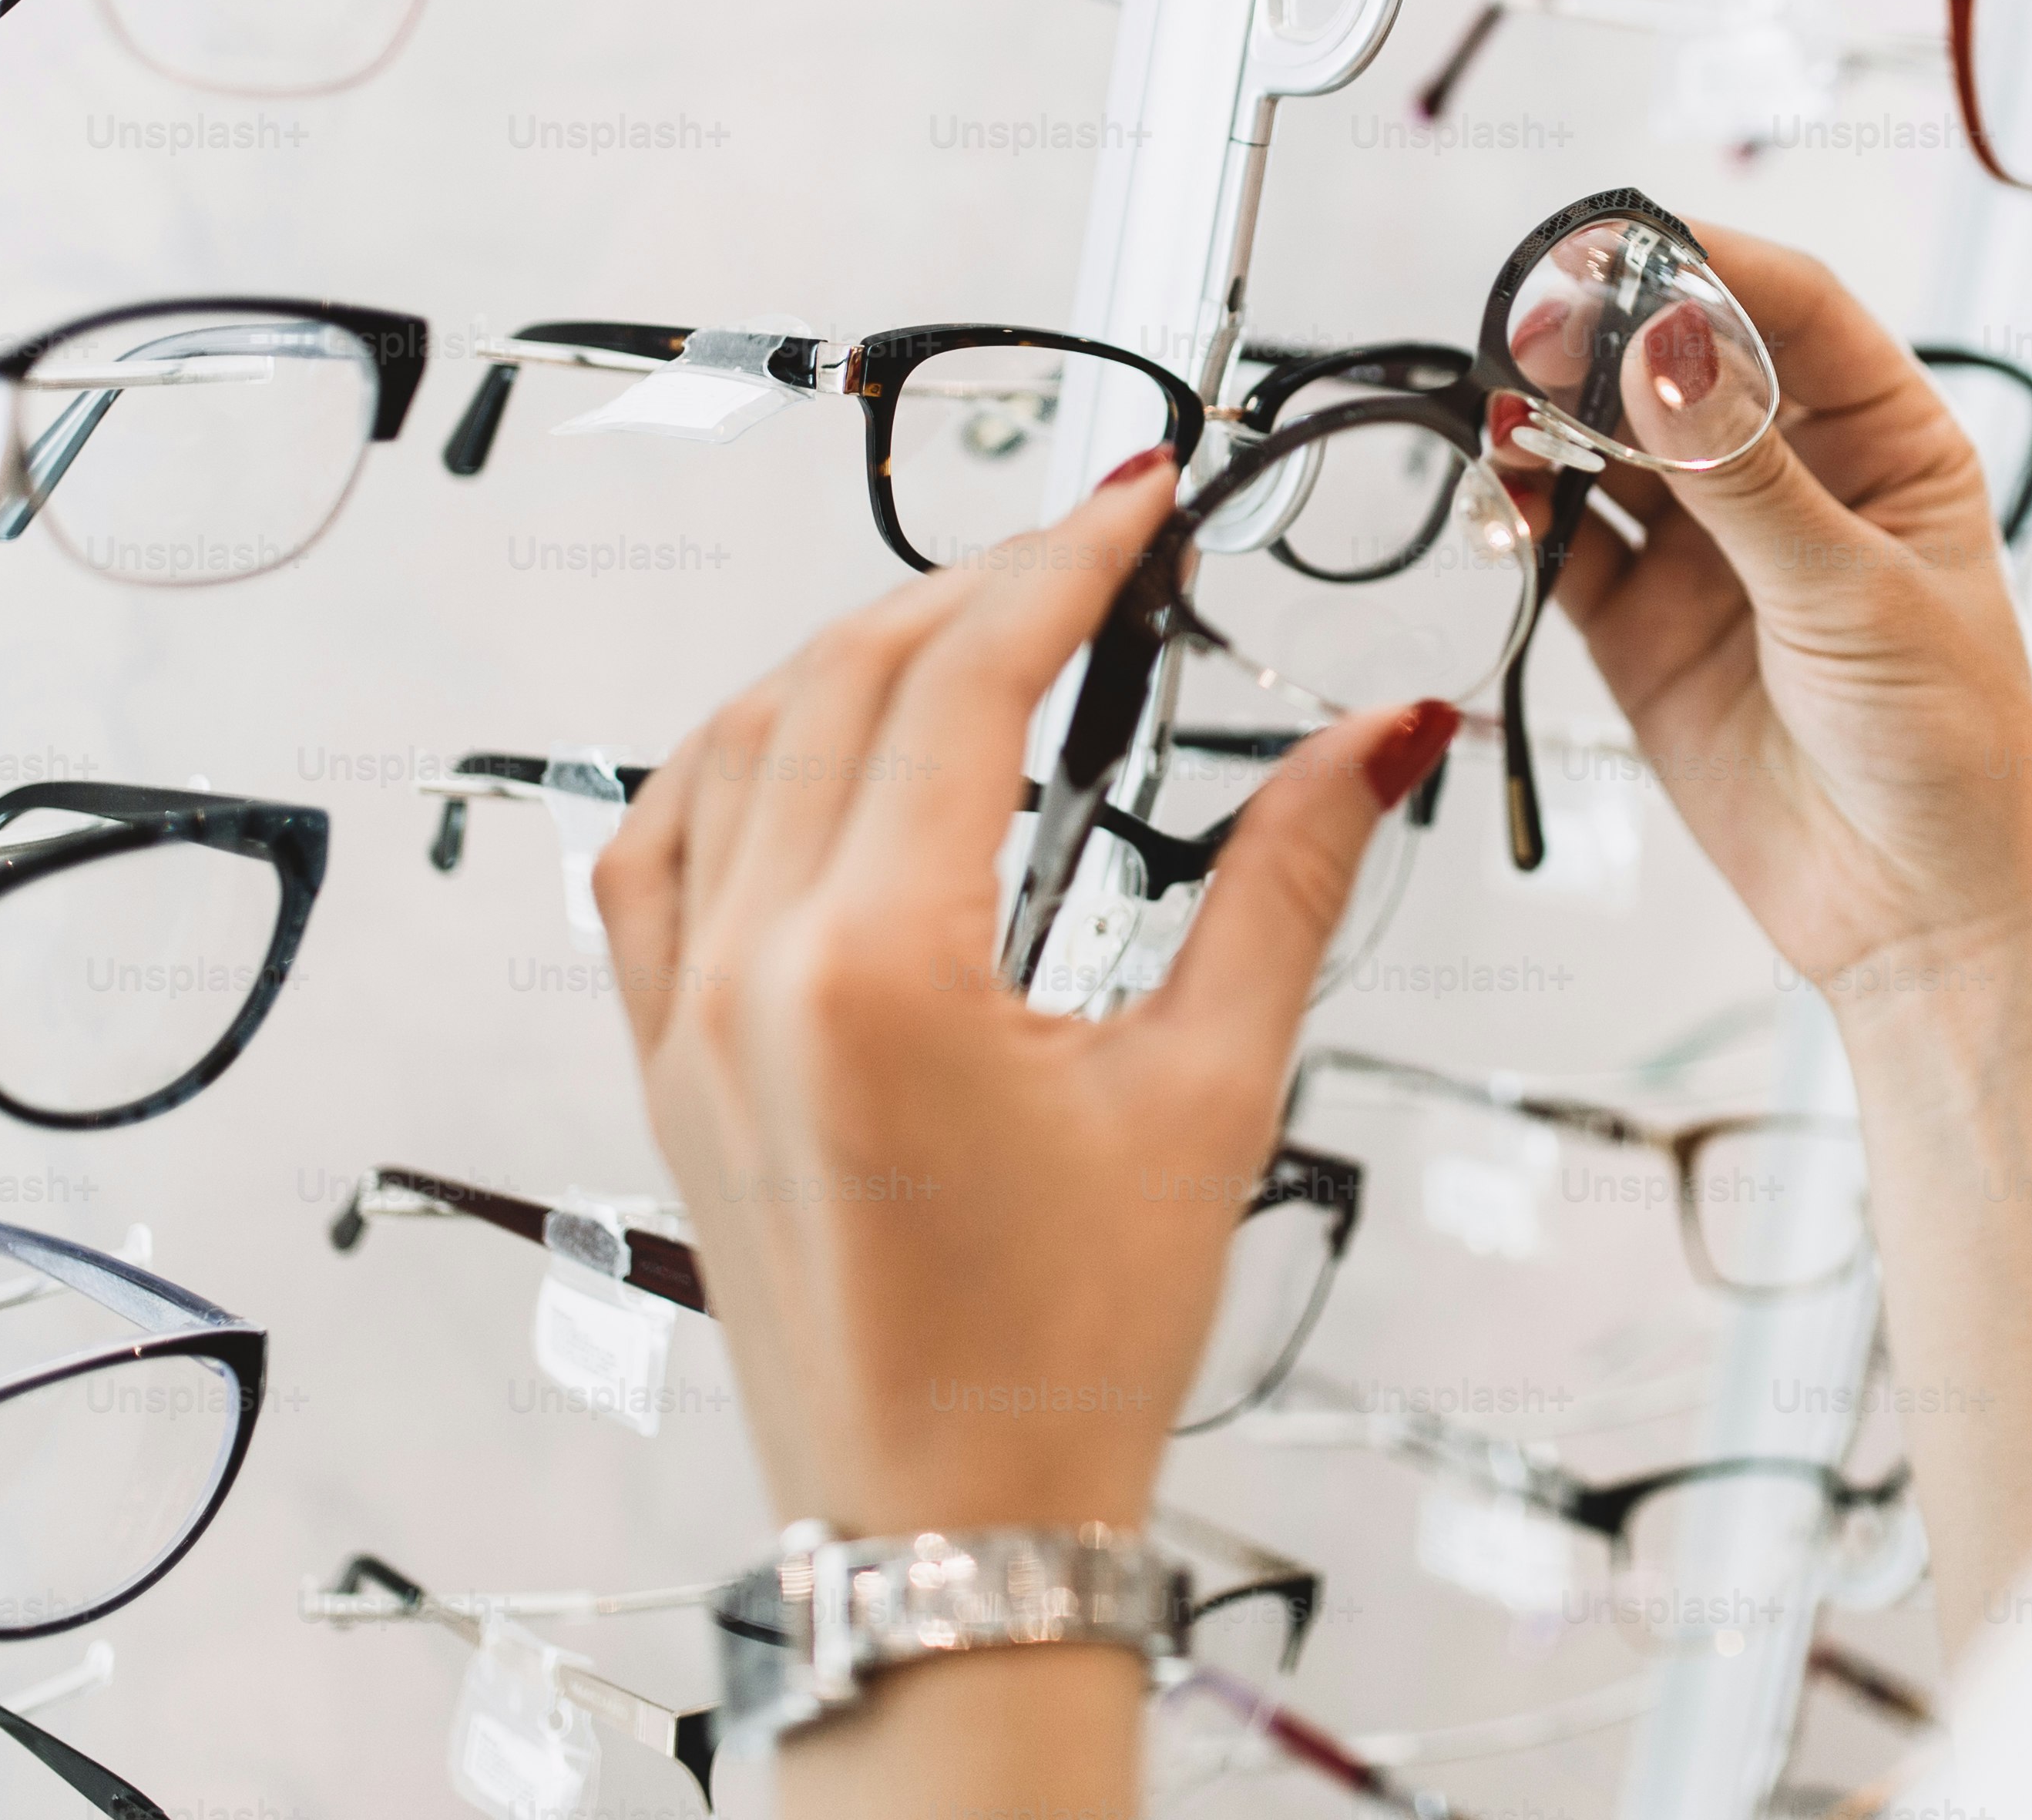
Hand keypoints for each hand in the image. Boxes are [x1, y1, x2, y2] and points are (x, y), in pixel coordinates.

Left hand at [589, 454, 1460, 1533]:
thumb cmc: (1075, 1346)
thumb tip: (1382, 731)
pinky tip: (804, 743)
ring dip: (850, 656)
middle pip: (845, 681)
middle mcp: (753, 970)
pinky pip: (649, 854)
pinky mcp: (661, 1063)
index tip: (1137, 500)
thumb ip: (1288, 883)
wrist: (952, 1531)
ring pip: (736, 744)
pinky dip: (728, 762)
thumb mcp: (1209, 1094)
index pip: (963, 679)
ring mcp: (684, 1016)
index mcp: (880, 968)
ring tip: (969, 629)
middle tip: (1087, 554)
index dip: (1062, 564)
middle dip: (972, 589)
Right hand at [1532, 223, 2031, 993]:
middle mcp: (1795, 479)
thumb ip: (1747, 477)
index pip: (1792, 308)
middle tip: (1533, 330)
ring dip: (1553, 421)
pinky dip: (1525, 512)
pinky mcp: (1645, 625)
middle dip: (1605, 340)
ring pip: (1610, 444)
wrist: (1921, 920)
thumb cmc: (1953, 753)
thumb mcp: (1856, 596)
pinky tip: (1504, 499)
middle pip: (1681, 363)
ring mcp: (1713, 550)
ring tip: (1508, 414)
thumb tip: (1669, 347)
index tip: (1621, 250)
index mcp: (1890, 442)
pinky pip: (1568, 540)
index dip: (1707, 265)